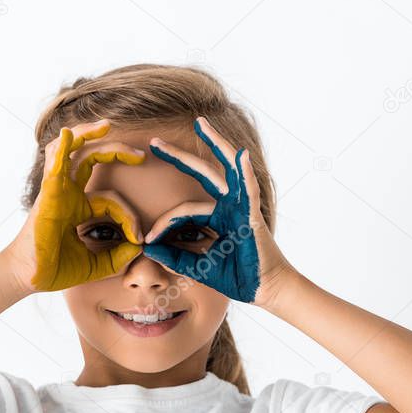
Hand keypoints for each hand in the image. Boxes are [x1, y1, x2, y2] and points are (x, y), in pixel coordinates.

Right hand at [3, 119, 145, 292]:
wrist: (31, 279)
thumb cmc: (57, 269)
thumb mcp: (97, 264)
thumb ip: (118, 256)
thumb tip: (139, 247)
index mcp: (78, 206)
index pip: (111, 198)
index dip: (129, 215)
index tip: (138, 237)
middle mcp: (67, 193)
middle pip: (91, 158)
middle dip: (116, 150)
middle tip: (140, 155)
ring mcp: (56, 191)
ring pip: (72, 151)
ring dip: (87, 134)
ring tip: (106, 126)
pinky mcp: (47, 197)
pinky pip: (53, 167)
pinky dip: (60, 149)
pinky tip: (67, 135)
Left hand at [142, 116, 292, 306]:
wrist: (265, 290)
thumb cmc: (238, 277)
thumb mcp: (198, 268)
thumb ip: (175, 257)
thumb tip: (148, 248)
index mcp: (217, 217)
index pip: (184, 211)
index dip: (163, 223)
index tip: (146, 239)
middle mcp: (229, 206)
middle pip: (203, 174)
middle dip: (179, 156)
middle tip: (154, 141)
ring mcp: (242, 207)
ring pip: (226, 169)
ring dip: (215, 143)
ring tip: (200, 123)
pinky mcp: (252, 216)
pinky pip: (248, 191)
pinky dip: (245, 173)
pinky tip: (240, 154)